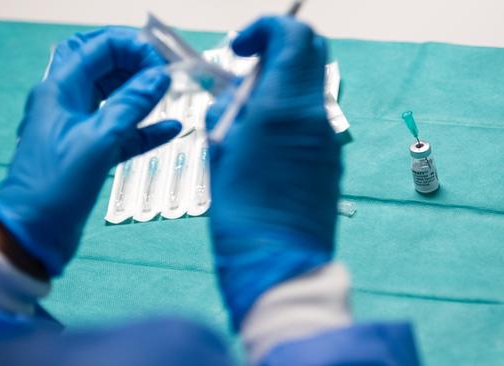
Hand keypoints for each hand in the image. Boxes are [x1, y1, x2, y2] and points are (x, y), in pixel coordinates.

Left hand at [0, 28, 180, 276]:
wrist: (32, 234)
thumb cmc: (51, 188)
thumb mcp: (97, 140)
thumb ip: (131, 105)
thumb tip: (159, 77)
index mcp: (59, 90)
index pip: (99, 47)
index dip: (133, 48)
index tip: (162, 62)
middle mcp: (67, 103)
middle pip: (107, 66)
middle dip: (139, 65)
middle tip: (168, 74)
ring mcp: (79, 128)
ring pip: (116, 97)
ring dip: (143, 94)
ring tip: (170, 95)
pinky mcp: (91, 152)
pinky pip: (123, 131)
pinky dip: (145, 128)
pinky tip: (170, 128)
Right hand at [206, 17, 340, 327]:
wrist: (277, 262)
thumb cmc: (241, 213)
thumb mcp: (219, 154)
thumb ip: (225, 114)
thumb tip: (230, 98)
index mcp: (283, 107)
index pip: (291, 34)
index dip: (263, 29)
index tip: (241, 47)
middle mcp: (314, 115)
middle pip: (311, 50)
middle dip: (278, 47)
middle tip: (247, 72)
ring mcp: (328, 137)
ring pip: (312, 84)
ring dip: (283, 82)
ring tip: (249, 114)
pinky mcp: (331, 158)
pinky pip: (314, 117)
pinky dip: (291, 111)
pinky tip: (266, 141)